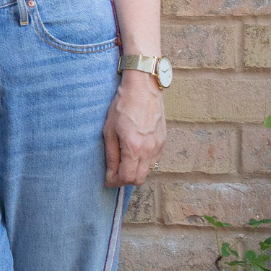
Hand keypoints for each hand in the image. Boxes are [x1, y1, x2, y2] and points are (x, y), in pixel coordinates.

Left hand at [102, 71, 166, 187]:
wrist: (143, 89)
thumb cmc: (122, 106)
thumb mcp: (109, 131)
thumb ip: (111, 155)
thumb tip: (111, 173)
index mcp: (134, 147)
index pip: (126, 177)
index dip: (115, 182)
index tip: (107, 179)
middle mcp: (149, 150)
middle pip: (139, 179)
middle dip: (125, 180)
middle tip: (114, 174)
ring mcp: (158, 146)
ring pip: (148, 171)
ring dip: (135, 172)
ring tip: (123, 164)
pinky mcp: (163, 141)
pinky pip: (154, 161)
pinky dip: (144, 164)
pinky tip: (134, 154)